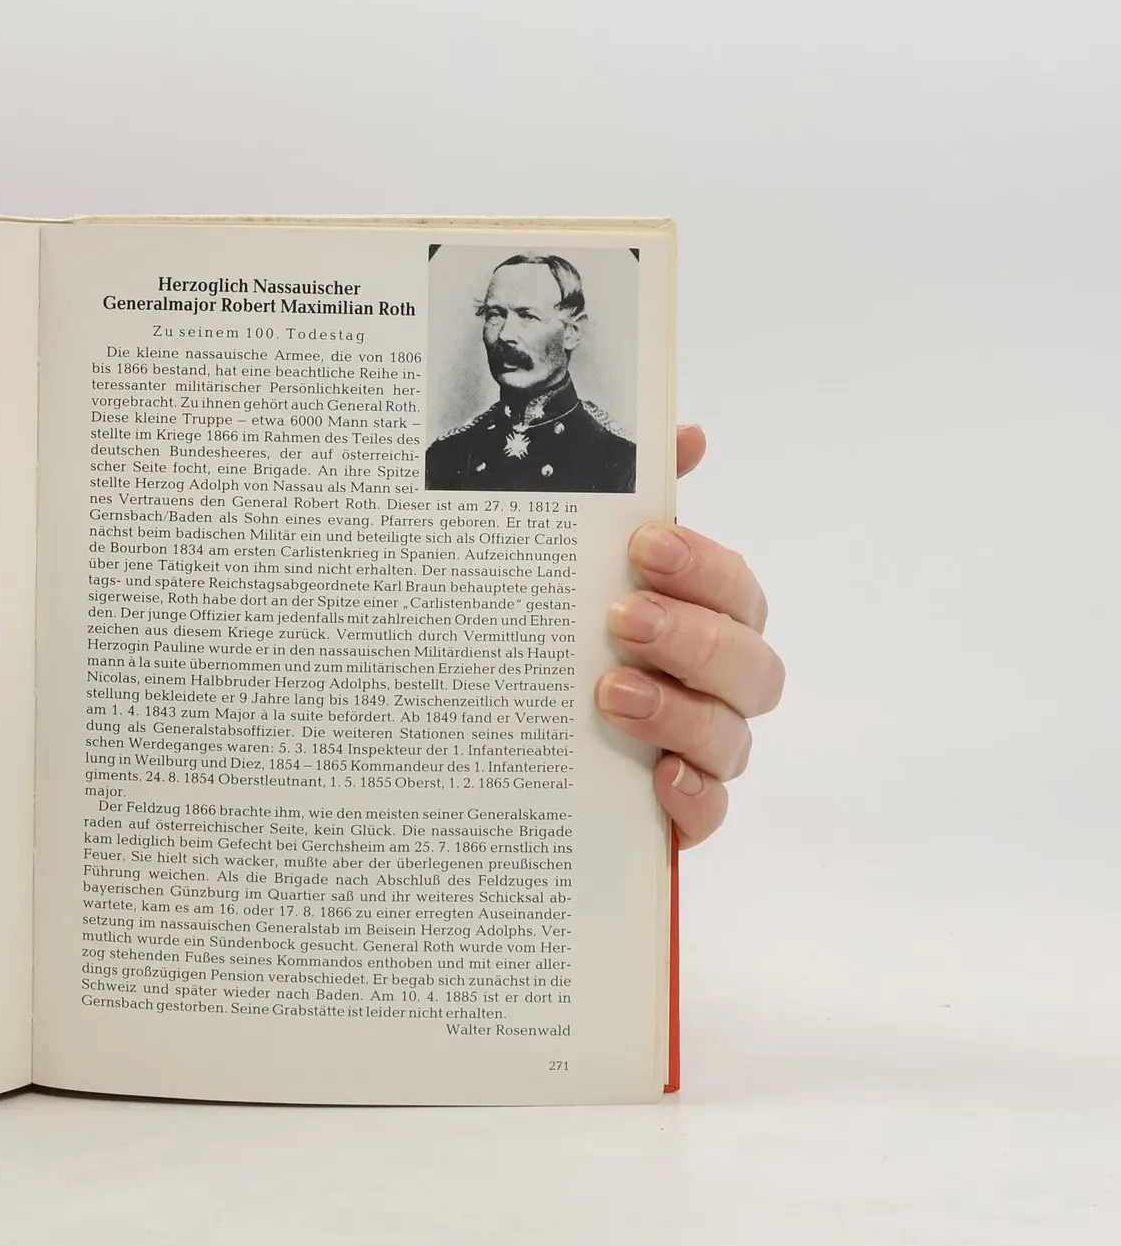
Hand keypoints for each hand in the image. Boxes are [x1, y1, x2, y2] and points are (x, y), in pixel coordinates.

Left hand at [596, 425, 782, 844]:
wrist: (495, 730)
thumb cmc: (566, 629)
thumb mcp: (581, 559)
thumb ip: (632, 494)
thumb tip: (686, 429)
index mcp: (705, 617)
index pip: (735, 587)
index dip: (702, 565)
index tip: (643, 543)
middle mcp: (716, 686)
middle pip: (751, 665)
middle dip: (692, 636)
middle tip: (621, 617)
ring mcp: (701, 752)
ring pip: (732, 739)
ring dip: (678, 711)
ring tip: (611, 694)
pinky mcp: (676, 814)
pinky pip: (709, 815)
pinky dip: (693, 798)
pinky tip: (656, 775)